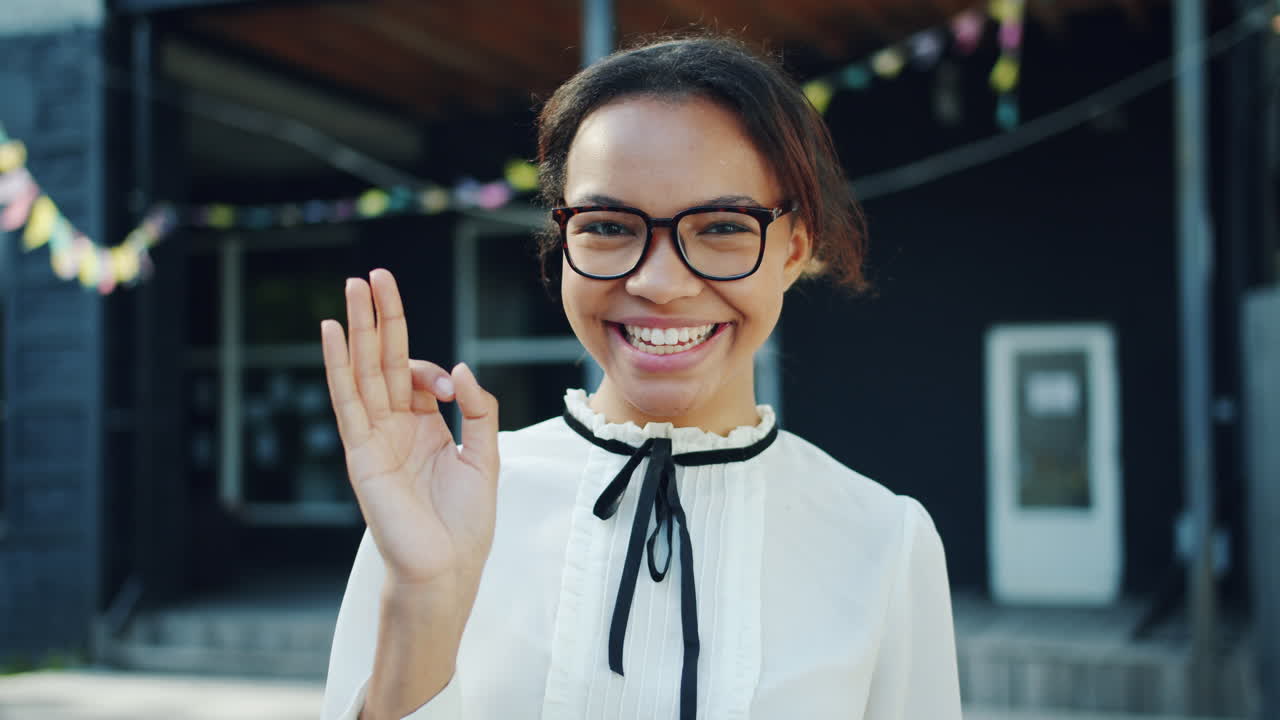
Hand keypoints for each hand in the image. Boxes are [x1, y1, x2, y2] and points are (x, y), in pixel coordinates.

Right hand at [321, 269, 498, 602]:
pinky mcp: (361, 452)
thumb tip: (459, 368)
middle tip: (372, 275)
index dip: (433, 368)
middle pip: (384, 361)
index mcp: (424, 427)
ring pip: (363, 371)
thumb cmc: (465, 523)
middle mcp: (395, 427)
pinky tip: (335, 331)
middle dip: (381, 318)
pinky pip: (347, 400)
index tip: (454, 386)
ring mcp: (374, 437)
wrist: (447, 569)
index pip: (418, 376)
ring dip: (358, 328)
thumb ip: (480, 410)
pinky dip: (338, 365)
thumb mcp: (486, 456)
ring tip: (354, 287)